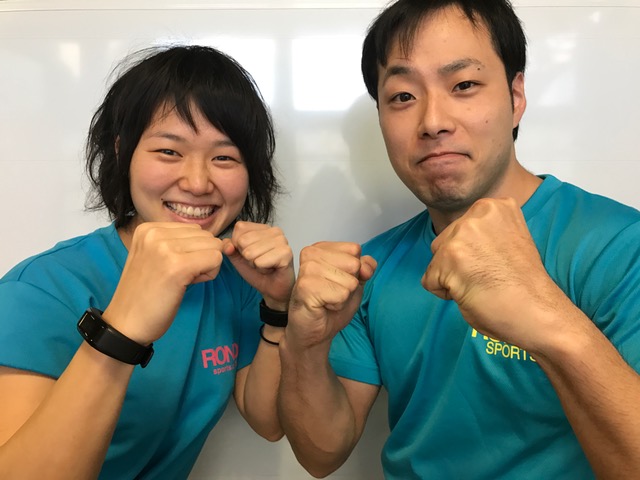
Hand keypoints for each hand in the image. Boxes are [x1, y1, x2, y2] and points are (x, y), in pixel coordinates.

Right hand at [104, 222, 223, 343]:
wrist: (126, 324)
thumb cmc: (145, 295)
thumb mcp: (156, 258)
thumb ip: (181, 245)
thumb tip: (224, 243)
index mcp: (148, 229)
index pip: (194, 229)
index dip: (193, 251)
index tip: (174, 268)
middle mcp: (155, 232)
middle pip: (206, 236)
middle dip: (202, 257)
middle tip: (180, 277)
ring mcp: (166, 248)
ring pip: (214, 246)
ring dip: (206, 265)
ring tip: (182, 280)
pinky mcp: (178, 265)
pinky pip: (216, 258)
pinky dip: (209, 274)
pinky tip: (188, 285)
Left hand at [222, 221, 294, 309]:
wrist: (273, 289)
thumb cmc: (259, 272)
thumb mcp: (238, 258)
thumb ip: (229, 248)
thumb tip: (227, 246)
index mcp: (263, 228)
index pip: (240, 228)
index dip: (238, 245)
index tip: (250, 254)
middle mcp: (274, 231)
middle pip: (243, 241)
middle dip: (247, 257)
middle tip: (259, 262)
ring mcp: (282, 241)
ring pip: (250, 253)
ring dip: (255, 264)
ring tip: (265, 265)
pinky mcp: (286, 253)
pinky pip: (260, 262)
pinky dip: (262, 269)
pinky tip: (271, 269)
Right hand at [287, 242, 376, 349]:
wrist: (315, 332)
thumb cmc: (331, 306)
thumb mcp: (355, 282)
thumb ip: (364, 268)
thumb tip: (366, 266)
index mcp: (321, 248)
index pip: (354, 249)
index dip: (354, 270)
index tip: (338, 282)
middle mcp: (311, 254)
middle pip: (354, 264)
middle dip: (349, 284)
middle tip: (332, 293)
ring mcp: (307, 269)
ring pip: (350, 281)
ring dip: (343, 297)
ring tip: (327, 300)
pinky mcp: (306, 287)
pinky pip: (342, 294)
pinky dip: (338, 305)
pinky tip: (324, 306)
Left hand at [422, 197, 564, 350]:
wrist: (539, 313)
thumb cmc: (524, 285)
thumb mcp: (506, 240)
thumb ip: (482, 234)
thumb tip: (458, 242)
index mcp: (493, 207)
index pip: (459, 231)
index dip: (472, 255)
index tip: (496, 263)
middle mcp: (476, 215)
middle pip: (442, 243)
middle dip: (457, 264)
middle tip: (489, 276)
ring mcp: (462, 235)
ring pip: (435, 262)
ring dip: (452, 278)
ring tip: (482, 285)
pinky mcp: (449, 258)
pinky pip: (429, 281)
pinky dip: (446, 294)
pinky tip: (473, 294)